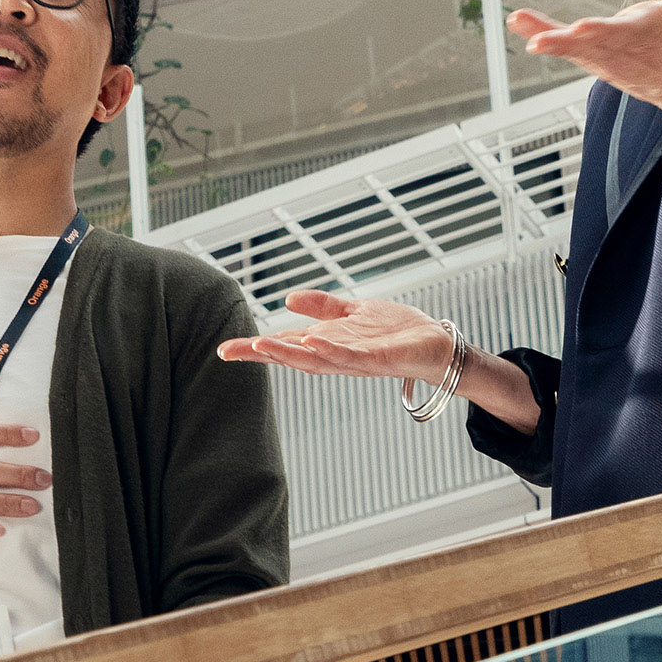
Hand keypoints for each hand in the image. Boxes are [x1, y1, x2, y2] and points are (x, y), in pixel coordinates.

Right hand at [219, 290, 542, 430]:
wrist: (438, 346)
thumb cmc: (398, 333)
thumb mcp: (354, 313)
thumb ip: (323, 307)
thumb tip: (287, 301)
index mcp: (327, 345)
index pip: (285, 346)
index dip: (254, 348)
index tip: (224, 349)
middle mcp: (336, 357)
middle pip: (292, 357)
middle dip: (261, 354)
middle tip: (228, 351)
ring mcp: (355, 360)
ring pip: (315, 359)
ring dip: (288, 353)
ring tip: (260, 345)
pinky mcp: (378, 359)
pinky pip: (350, 357)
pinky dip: (330, 351)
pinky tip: (312, 341)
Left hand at [509, 0, 661, 202]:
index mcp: (655, 32)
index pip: (627, 32)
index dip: (603, 34)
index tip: (581, 32)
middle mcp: (629, 50)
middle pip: (593, 45)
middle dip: (565, 43)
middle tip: (537, 42)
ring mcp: (614, 62)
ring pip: (576, 51)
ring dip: (546, 36)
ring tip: (518, 21)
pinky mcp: (606, 66)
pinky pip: (574, 54)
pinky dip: (550, 41)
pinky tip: (528, 33)